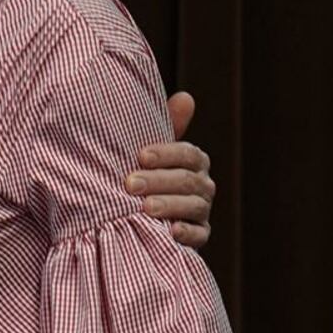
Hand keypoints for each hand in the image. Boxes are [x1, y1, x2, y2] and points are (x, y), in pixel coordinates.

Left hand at [128, 89, 214, 247]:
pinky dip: (186, 233)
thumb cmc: (139, 176)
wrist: (131, 218)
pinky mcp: (199, 236)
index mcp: (192, 161)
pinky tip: (169, 232)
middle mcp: (202, 185)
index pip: (188, 154)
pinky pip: (200, 235)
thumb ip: (163, 127)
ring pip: (194, 206)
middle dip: (159, 181)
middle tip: (130, 185)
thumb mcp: (145, 154)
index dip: (166, 153)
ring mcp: (201, 211)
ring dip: (169, 205)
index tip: (140, 156)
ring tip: (144, 208)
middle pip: (187, 180)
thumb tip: (186, 96)